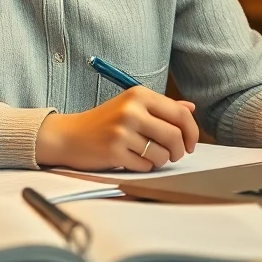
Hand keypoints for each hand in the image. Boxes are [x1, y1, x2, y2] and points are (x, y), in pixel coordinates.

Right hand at [36, 87, 199, 171]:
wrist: (69, 135)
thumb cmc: (104, 122)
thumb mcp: (132, 106)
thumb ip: (162, 107)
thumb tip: (190, 108)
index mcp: (139, 95)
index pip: (180, 114)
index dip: (192, 132)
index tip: (190, 143)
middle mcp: (131, 110)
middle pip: (174, 136)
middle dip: (179, 150)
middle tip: (174, 154)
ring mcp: (122, 131)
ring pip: (162, 154)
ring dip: (160, 160)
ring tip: (148, 156)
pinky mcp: (115, 151)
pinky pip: (145, 166)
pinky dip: (144, 167)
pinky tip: (132, 160)